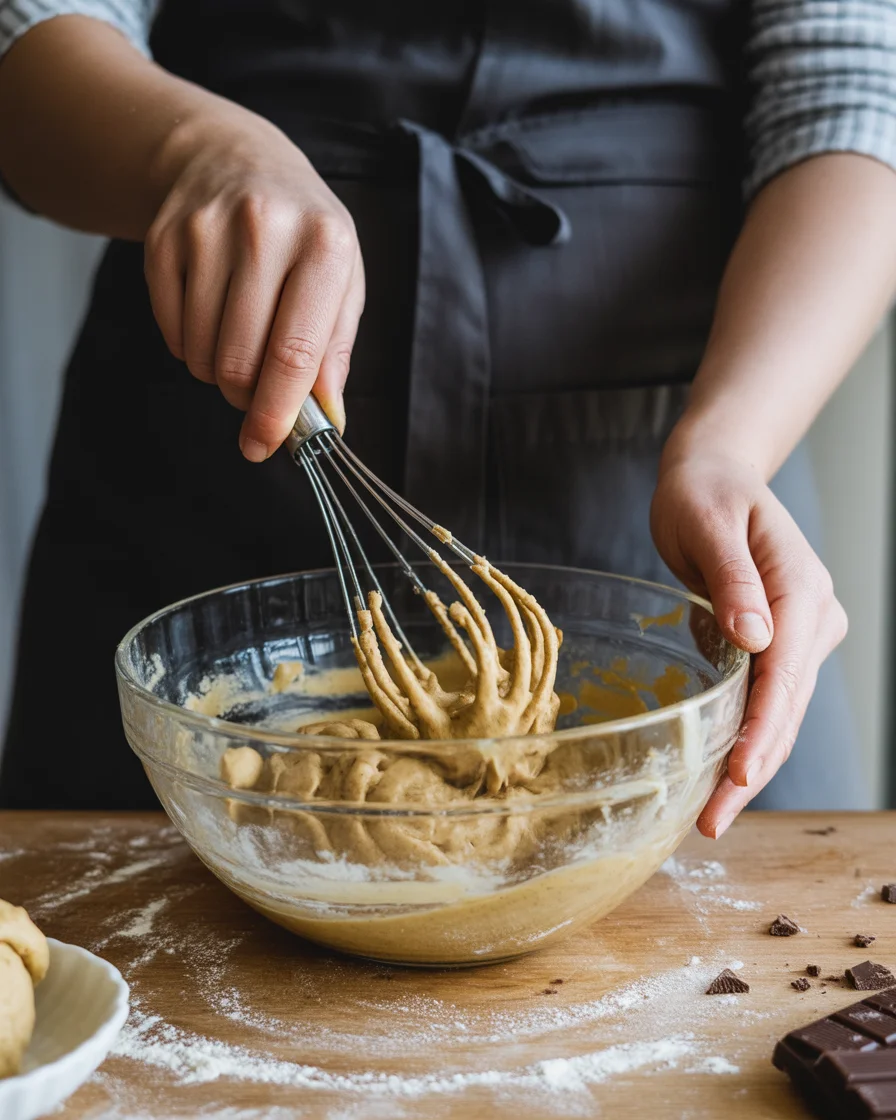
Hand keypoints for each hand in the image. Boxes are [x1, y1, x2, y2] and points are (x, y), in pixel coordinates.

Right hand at [144, 108, 363, 459]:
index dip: (278, 412)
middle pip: (241, 361)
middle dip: (248, 396)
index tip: (266, 446)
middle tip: (258, 390)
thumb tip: (328, 421)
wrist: (233, 159)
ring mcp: (205, 231)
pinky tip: (209, 319)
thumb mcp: (341, 280)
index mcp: (323, 244)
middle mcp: (263, 230)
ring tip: (238, 344)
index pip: (296, 352)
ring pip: (202, 353)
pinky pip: (171, 332)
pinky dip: (190, 347)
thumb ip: (335, 352)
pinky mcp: (162, 239)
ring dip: (219, 373)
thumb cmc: (302, 234)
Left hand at [650, 446, 847, 838]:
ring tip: (712, 816)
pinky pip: (766, 699)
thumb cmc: (704, 491)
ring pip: (780, 711)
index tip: (738, 773)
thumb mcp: (708, 521)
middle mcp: (813, 617)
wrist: (713, 475)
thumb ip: (732, 577)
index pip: (787, 673)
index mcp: (801, 589)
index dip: (763, 728)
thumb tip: (756, 636)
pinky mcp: (778, 643)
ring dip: (751, 762)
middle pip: (787, 705)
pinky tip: (719, 774)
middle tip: (713, 821)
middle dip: (754, 765)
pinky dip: (745, 736)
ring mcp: (801, 633)